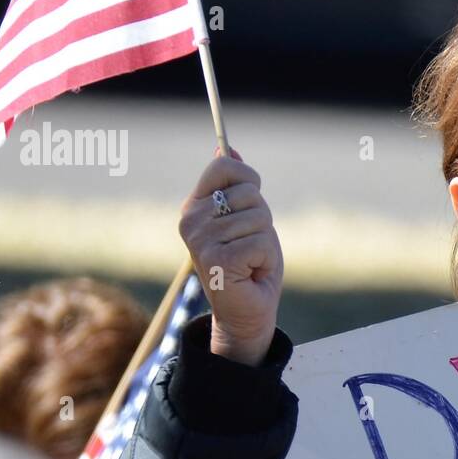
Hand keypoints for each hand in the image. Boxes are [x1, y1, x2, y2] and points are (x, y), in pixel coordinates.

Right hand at [178, 150, 282, 365]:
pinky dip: (266, 258)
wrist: (247, 312)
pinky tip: (252, 273)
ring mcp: (201, 241)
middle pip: (250, 193)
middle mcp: (191, 220)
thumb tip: (227, 147)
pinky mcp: (218, 260)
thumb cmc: (250, 263)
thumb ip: (236, 185)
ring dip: (266, 242)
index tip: (250, 204)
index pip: (224, 166)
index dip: (249, 180)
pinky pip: (261, 242)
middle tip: (251, 245)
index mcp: (194, 205)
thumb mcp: (246, 218)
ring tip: (251, 261)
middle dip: (262, 219)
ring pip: (259, 219)